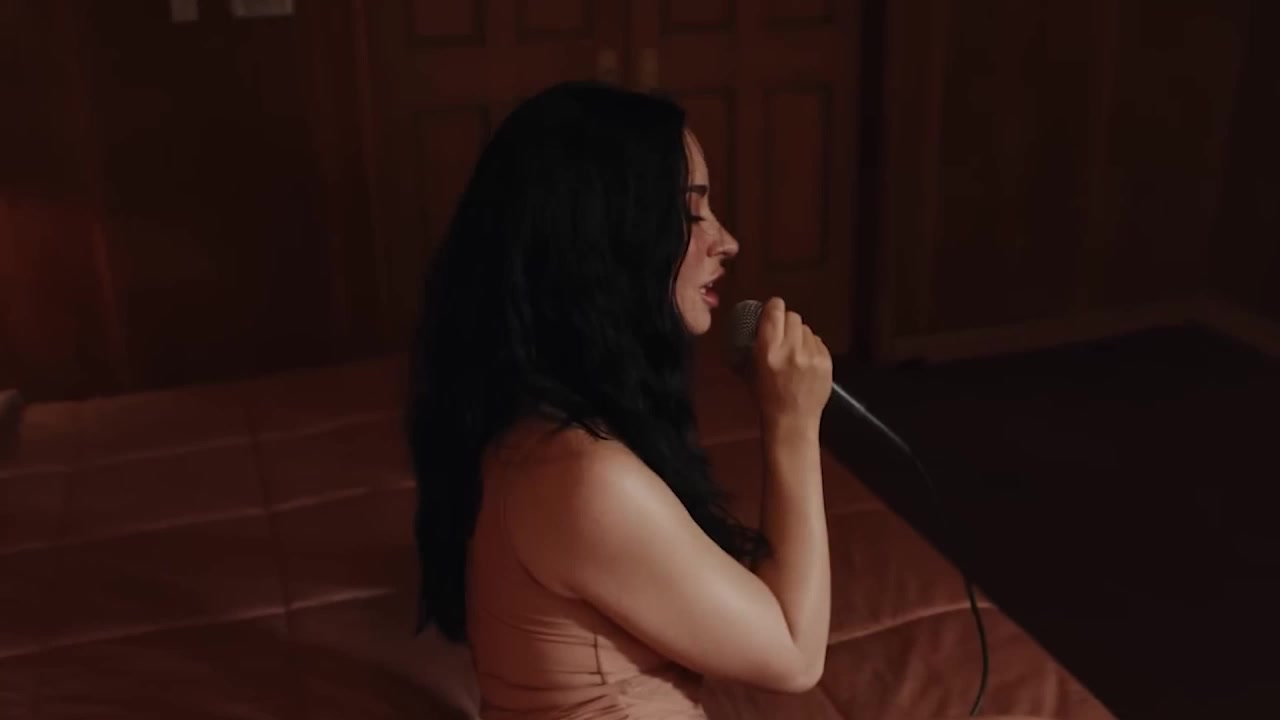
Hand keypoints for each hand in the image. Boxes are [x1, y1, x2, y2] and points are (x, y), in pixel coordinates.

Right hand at [752, 298, 832, 431]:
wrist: (793, 420)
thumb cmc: (766, 396)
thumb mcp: (750, 369)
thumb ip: (754, 344)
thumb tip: (756, 321)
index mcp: (769, 351)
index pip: (775, 312)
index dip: (774, 307)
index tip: (772, 311)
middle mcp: (791, 349)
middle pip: (793, 316)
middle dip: (787, 323)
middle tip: (783, 334)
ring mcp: (812, 355)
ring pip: (806, 328)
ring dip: (800, 335)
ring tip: (795, 352)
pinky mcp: (827, 361)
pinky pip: (818, 341)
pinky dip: (811, 347)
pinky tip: (805, 361)